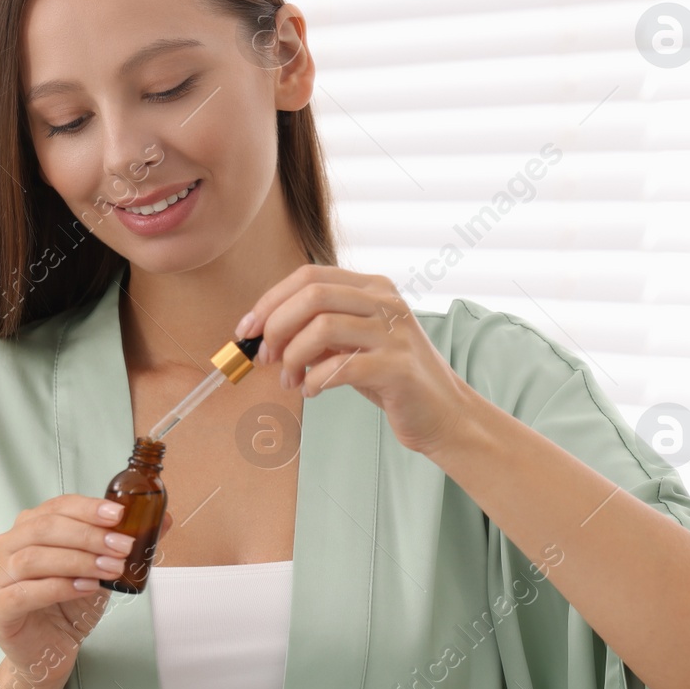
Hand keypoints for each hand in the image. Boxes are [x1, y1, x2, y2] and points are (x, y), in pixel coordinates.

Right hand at [0, 495, 173, 681]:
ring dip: (78, 560)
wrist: (49, 651)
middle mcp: (7, 546)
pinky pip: (24, 592)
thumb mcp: (102, 568)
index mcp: (30, 527)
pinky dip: (58, 586)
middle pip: (45, 529)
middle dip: (89, 535)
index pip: (57, 507)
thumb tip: (164, 519)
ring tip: (111, 569)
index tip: (119, 515)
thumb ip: (126, 542)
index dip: (88, 508)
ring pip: (34, 558)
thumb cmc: (70, 605)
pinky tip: (86, 588)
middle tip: (123, 547)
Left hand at [237, 264, 476, 453]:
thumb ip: (318, 330)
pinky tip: (313, 391)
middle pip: (312, 296)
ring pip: (322, 327)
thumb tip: (263, 333)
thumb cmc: (391, 377)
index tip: (246, 330)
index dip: (270, 301)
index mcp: (373, 287)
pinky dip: (315, 380)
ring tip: (290, 380)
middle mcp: (386, 302)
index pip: (309, 276)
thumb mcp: (354, 343)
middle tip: (265, 358)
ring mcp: (395, 333)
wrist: (443, 412)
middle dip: (276, 327)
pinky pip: (340, 367)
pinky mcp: (398, 368)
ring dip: (293, 357)